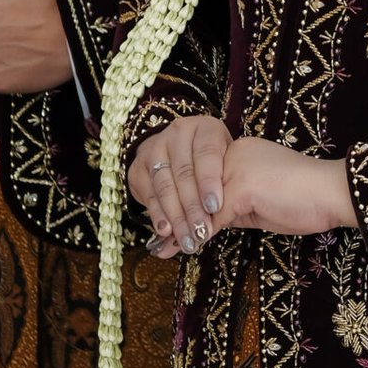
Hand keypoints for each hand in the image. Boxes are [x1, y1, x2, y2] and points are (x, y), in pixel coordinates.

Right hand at [131, 117, 232, 256]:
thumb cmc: (215, 163)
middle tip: (201, 233)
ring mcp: (154, 147)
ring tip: (187, 239)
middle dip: (193, 207)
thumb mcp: (227, 165)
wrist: (180, 151)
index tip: (215, 207)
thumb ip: (227, 184)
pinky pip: (149, 194)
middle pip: (184, 173)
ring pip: (165, 186)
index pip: (206, 154)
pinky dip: (158, 215)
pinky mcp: (138, 166)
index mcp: (205, 128)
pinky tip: (166, 232)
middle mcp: (177, 133)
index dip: (209, 181)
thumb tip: (230, 217)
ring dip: (176, 216)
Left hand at [145, 135, 356, 256]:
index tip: (167, 226)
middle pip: (191, 188)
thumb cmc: (306, 200)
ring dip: (181, 230)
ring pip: (197, 203)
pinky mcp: (243, 188)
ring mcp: (236, 168)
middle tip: (158, 244)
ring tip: (165, 250)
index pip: (199, 179)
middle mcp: (232, 154)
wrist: (335, 192)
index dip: (181, 204)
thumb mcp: (260, 204)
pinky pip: (213, 217)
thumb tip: (204, 227)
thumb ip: (232, 208)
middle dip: (173, 219)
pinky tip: (191, 248)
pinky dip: (199, 235)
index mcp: (237, 153)